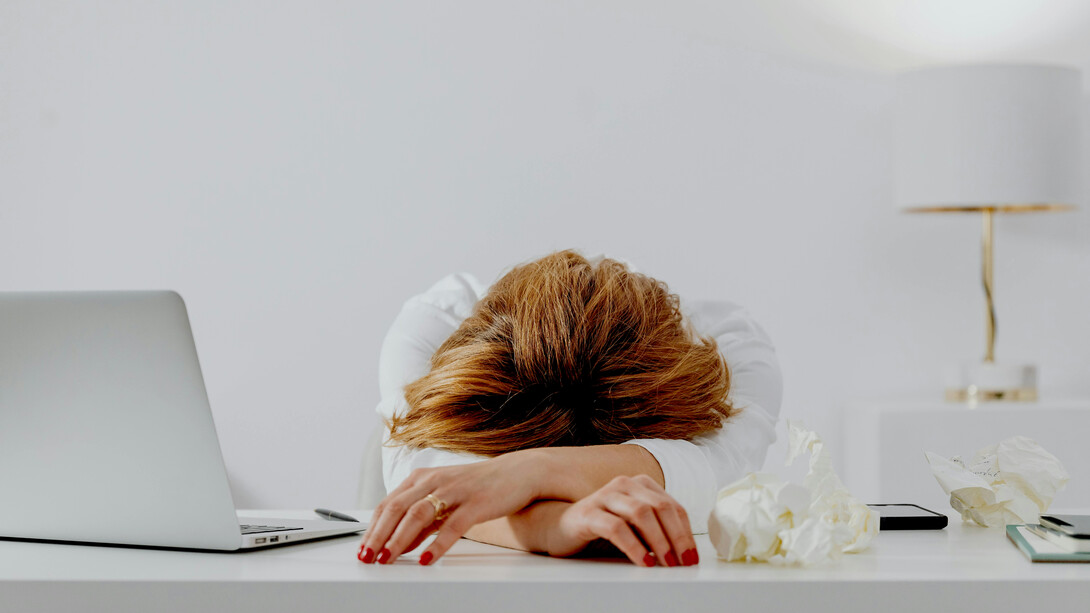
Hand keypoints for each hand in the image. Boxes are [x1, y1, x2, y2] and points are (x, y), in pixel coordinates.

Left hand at [358, 452, 542, 564]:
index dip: (372, 528)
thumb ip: (422, 522)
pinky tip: (427, 559)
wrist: (518, 473)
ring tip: (388, 559)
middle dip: (379, 535)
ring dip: (399, 539)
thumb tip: (399, 544)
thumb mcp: (444, 501)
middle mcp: (434, 481)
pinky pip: (452, 526)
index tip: (362, 549)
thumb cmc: (478, 487)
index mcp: (422, 478)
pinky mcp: (476, 502)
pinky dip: (437, 544)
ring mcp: (454, 490)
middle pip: (397, 508)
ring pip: (418, 515)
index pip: (387, 504)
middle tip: (368, 557)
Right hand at [549, 475, 698, 566]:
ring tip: (666, 562)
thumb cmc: (603, 525)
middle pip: (661, 508)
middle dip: (677, 537)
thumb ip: (657, 526)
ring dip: (659, 541)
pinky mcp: (588, 513)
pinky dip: (634, 546)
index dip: (686, 532)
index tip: (692, 556)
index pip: (673, 506)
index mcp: (640, 484)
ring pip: (641, 514)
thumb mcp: (634, 523)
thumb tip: (685, 551)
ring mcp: (605, 496)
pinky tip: (643, 561)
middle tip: (683, 562)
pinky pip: (616, 528)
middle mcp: (624, 484)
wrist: (562, 526)